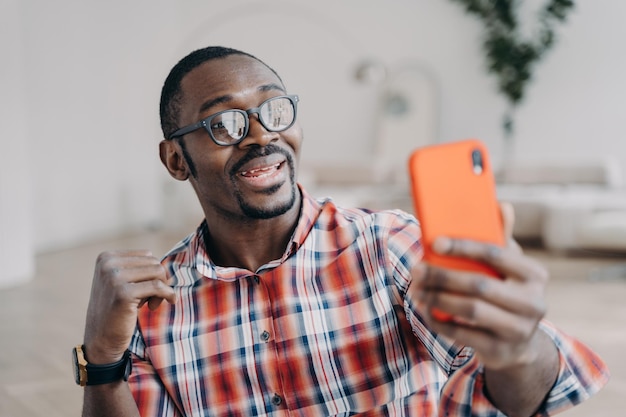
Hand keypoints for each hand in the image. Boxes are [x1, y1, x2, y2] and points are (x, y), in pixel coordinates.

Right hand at [82, 250, 175, 363]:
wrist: (101, 340)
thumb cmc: (117, 310)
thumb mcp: (121, 282)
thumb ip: (138, 268)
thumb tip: (168, 261)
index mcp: (106, 257)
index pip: (146, 255)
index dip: (152, 272)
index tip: (146, 289)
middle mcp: (108, 264)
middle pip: (153, 262)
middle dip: (158, 280)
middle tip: (150, 299)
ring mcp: (114, 277)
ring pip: (158, 271)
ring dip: (162, 288)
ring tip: (151, 303)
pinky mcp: (123, 293)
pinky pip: (158, 287)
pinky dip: (168, 294)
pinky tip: (168, 302)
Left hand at [408, 203, 549, 369]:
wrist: (520, 343)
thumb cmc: (506, 292)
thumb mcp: (508, 266)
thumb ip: (501, 238)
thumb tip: (501, 205)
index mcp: (535, 275)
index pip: (496, 254)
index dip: (463, 246)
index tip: (434, 242)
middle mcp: (533, 303)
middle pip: (479, 284)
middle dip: (442, 275)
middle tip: (416, 269)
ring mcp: (519, 330)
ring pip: (470, 309)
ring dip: (437, 298)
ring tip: (416, 290)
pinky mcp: (501, 351)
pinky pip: (463, 333)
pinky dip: (439, 321)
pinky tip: (425, 309)